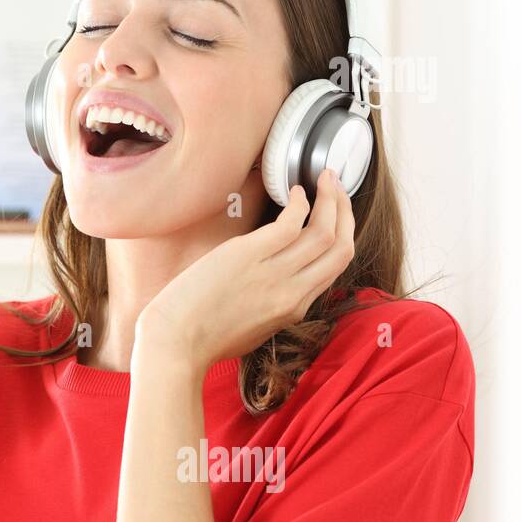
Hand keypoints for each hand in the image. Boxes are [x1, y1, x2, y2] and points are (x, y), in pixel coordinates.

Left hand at [135, 168, 354, 370]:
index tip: (337, 217)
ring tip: (326, 178)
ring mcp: (273, 274)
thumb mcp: (253, 329)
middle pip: (341, 249)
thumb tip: (275, 286)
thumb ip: (273, 308)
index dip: (342, 238)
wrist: (175, 343)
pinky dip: (300, 203)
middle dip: (346, 213)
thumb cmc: (203, 338)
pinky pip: (289, 224)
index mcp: (294, 310)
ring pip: (323, 232)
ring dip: (331, 200)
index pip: (334, 270)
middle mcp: (292, 293)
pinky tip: (295, 191)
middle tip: (339, 188)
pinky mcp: (247, 255)